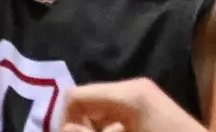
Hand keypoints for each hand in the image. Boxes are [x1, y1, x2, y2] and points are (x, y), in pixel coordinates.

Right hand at [59, 79, 203, 131]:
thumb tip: (63, 128)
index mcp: (128, 94)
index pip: (76, 95)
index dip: (63, 119)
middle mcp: (134, 88)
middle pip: (88, 101)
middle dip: (82, 125)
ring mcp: (144, 95)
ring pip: (103, 109)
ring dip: (97, 128)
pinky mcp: (152, 106)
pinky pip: (119, 113)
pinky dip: (112, 127)